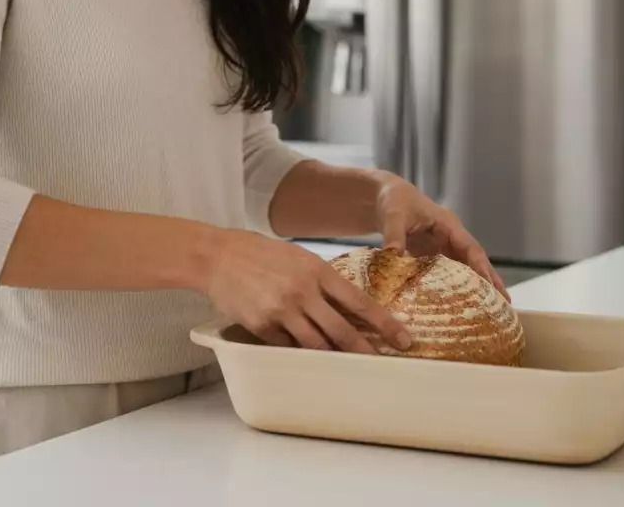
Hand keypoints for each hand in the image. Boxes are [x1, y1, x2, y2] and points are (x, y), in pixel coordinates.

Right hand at [199, 229, 413, 353]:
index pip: (359, 302)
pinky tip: (310, 360)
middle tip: (385, 364)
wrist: (220, 255)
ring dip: (335, 359)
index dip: (384, 322)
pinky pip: (288, 348)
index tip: (403, 337)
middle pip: (342, 331)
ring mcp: (282, 311)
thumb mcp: (300, 258)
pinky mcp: (262, 327)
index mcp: (317, 271)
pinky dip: (300, 354)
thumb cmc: (263, 253)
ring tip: (350, 369)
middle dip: (366, 350)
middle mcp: (303, 292)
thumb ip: (322, 279)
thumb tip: (348, 302)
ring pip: (317, 345)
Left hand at [375, 176, 509, 298]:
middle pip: (475, 261)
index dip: (481, 268)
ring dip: (478, 287)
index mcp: (449, 225)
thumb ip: (394, 234)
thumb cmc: (394, 201)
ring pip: (465, 269)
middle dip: (490, 281)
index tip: (491, 287)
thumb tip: (393, 256)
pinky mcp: (434, 256)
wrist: (386, 197)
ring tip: (491, 311)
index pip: (470, 249)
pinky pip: (449, 274)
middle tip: (505, 304)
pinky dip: (456, 288)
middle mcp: (451, 237)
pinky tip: (460, 305)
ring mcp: (444, 247)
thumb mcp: (393, 215)